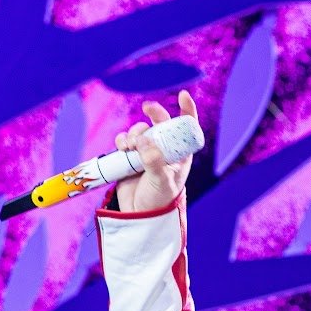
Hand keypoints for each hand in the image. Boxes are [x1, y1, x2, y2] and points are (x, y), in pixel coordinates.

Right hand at [112, 90, 198, 213]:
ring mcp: (146, 152)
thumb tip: (143, 141)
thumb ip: (154, 161)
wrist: (140, 215)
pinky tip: (123, 148)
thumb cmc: (159, 200)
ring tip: (131, 146)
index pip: (187, 128)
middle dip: (154, 113)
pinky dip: (123, 140)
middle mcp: (164, 150)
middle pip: (161, 123)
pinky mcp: (130, 157)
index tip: (183, 95)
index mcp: (180, 155)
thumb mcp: (161, 181)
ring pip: (140, 130)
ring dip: (134, 132)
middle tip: (148, 108)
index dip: (187, 110)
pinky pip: (125, 140)